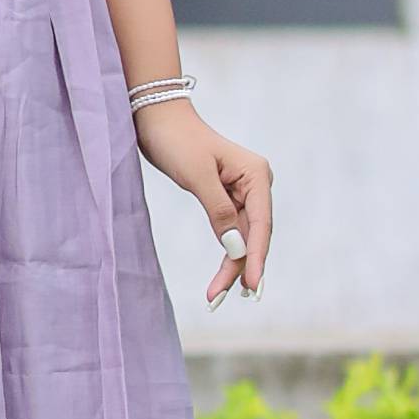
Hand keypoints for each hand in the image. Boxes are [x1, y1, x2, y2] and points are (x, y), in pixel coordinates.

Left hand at [132, 97, 272, 307]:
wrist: (157, 119)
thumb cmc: (177, 141)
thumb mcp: (197, 176)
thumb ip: (219, 212)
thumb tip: (237, 248)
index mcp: (256, 175)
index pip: (261, 225)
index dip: (257, 258)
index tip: (252, 287)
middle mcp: (255, 184)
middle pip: (254, 236)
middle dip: (241, 269)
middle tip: (220, 300)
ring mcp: (243, 192)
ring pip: (243, 238)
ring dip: (232, 266)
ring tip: (216, 296)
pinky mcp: (228, 198)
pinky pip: (232, 231)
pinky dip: (227, 253)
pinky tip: (223, 275)